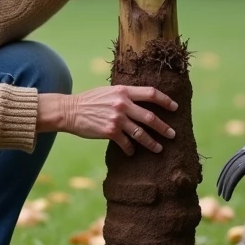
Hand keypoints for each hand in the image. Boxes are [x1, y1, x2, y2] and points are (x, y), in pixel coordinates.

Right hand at [37, 86, 177, 154]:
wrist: (69, 111)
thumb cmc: (89, 101)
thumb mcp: (108, 92)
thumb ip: (124, 95)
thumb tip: (141, 102)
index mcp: (123, 91)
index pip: (151, 93)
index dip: (166, 101)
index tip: (175, 107)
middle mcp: (122, 104)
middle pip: (150, 117)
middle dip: (163, 127)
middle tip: (172, 134)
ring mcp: (116, 118)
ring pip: (140, 133)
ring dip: (152, 143)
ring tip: (159, 149)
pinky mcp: (110, 132)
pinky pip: (126, 143)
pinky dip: (130, 149)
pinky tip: (131, 152)